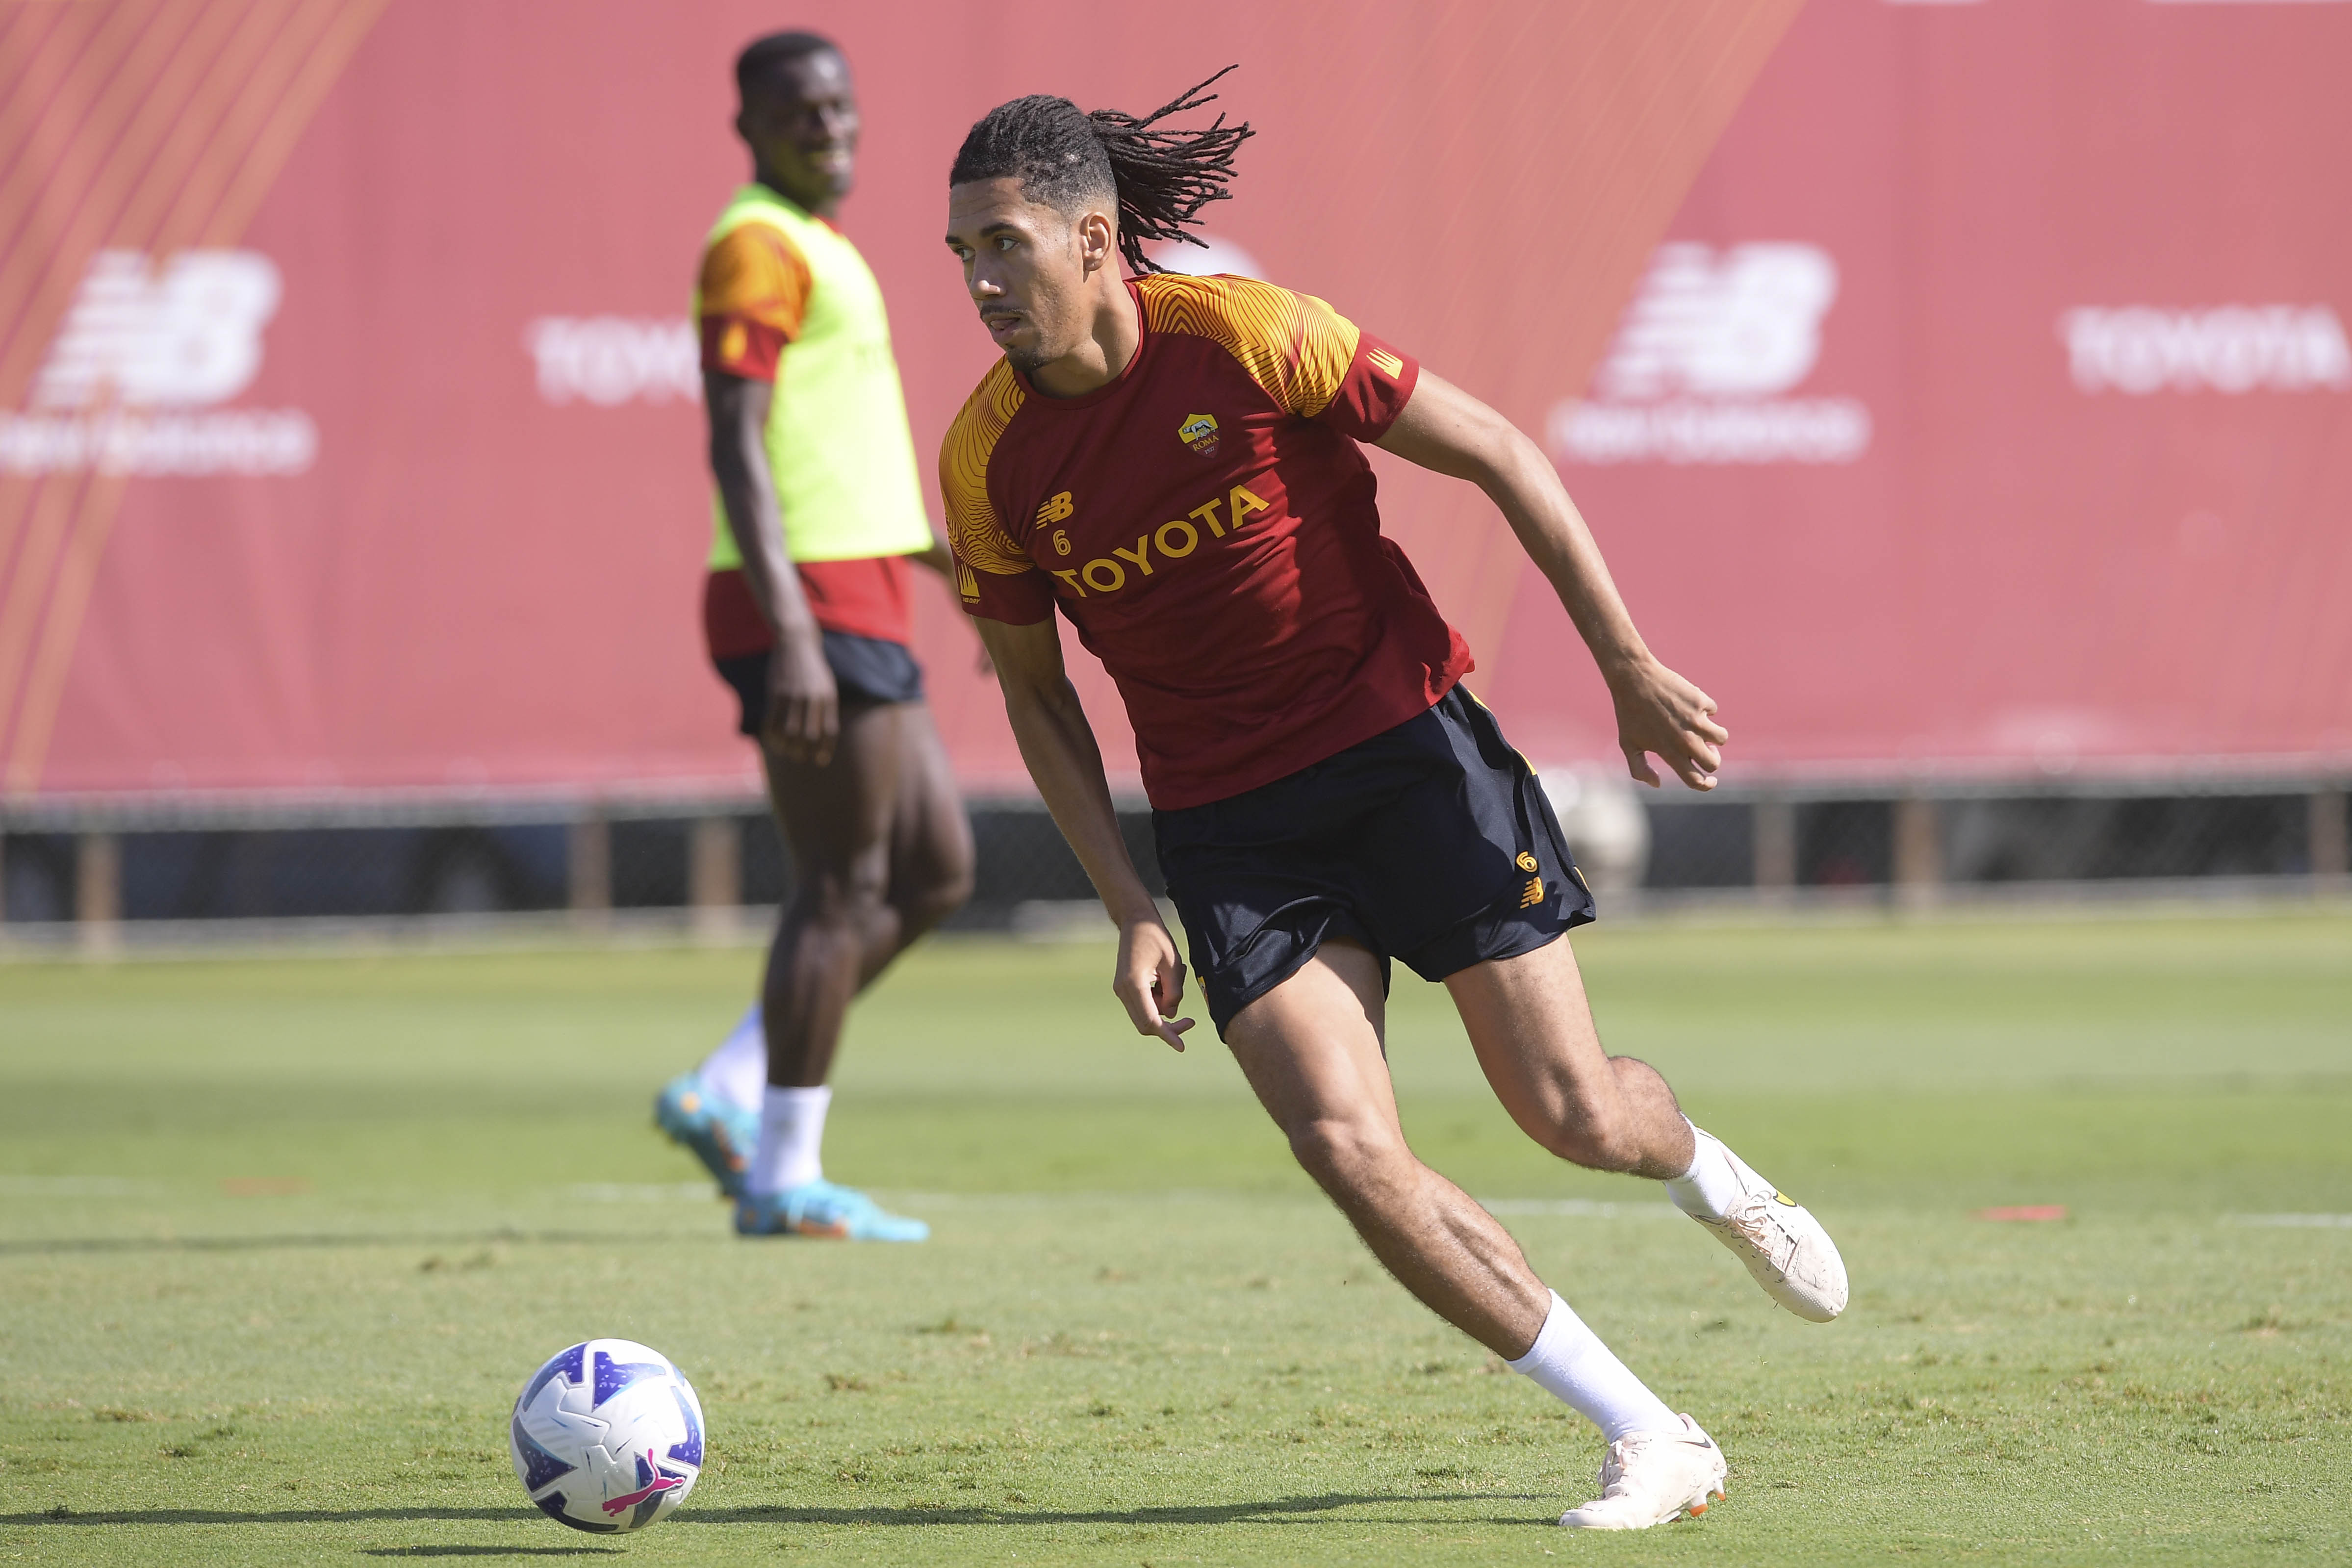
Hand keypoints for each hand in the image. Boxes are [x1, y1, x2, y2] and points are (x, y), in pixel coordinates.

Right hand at [763, 634, 838, 765]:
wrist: (797, 642)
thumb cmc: (812, 668)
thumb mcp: (826, 685)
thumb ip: (826, 707)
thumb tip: (823, 734)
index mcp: (828, 698)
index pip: (830, 731)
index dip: (825, 749)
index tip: (820, 761)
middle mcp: (812, 699)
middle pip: (810, 735)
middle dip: (805, 752)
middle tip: (800, 758)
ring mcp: (793, 695)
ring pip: (790, 731)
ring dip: (787, 747)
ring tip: (785, 753)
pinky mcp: (776, 692)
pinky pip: (772, 720)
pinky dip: (771, 734)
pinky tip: (771, 741)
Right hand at [1113, 916, 1194, 1051]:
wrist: (1136, 921)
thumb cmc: (1157, 938)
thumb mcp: (1174, 964)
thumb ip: (1175, 992)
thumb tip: (1172, 1015)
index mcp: (1134, 984)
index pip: (1151, 1021)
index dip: (1168, 1035)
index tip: (1182, 1047)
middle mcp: (1123, 990)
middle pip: (1146, 1024)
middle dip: (1168, 1026)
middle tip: (1190, 1020)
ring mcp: (1121, 990)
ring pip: (1145, 1016)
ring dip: (1163, 1007)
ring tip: (1172, 978)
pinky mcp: (1124, 988)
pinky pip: (1143, 1005)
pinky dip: (1157, 1000)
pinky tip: (1164, 978)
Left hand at [1608, 656, 1727, 789]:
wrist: (1634, 678)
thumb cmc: (1629, 713)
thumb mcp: (1628, 744)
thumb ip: (1639, 770)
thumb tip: (1657, 784)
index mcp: (1670, 753)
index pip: (1695, 780)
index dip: (1706, 785)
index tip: (1711, 781)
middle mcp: (1686, 740)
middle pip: (1713, 762)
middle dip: (1712, 759)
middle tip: (1704, 750)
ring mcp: (1696, 721)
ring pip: (1722, 738)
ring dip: (1714, 736)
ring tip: (1699, 727)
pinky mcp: (1701, 701)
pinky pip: (1713, 711)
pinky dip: (1704, 710)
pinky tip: (1688, 704)